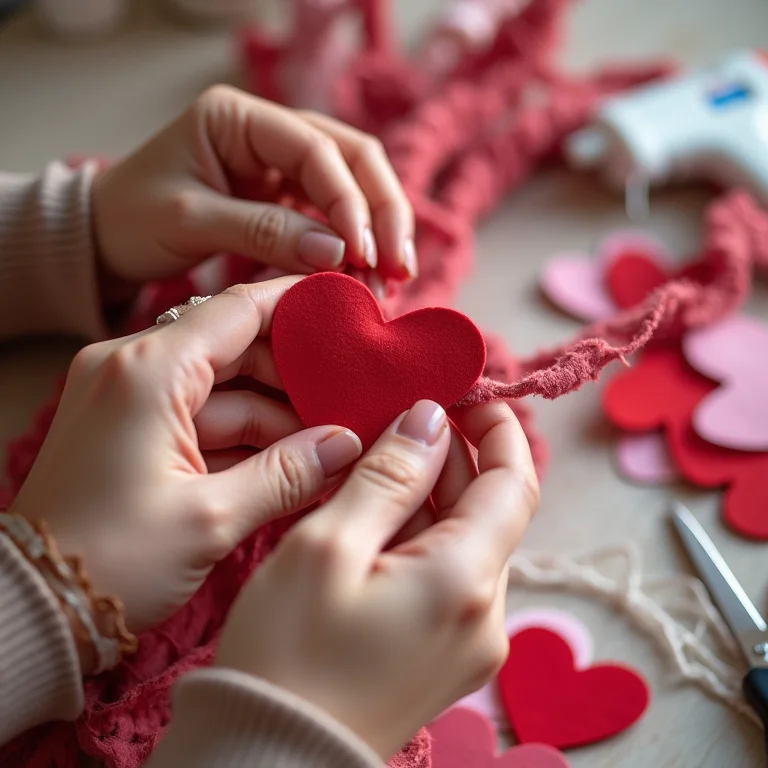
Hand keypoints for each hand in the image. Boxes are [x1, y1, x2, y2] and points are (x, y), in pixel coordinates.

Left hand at [9, 278, 362, 671]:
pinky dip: (242, 436)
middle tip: (348, 401)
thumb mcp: (212, 518)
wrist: (34, 607)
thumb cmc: (108, 563)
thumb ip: (289, 473)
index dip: (297, 305)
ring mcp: (127, 397)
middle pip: (235, 346)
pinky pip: (199, 415)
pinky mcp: (128, 427)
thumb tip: (346, 445)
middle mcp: (131, 368)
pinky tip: (289, 463)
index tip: (344, 312)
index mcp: (147, 372)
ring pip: (222, 386)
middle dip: (293, 376)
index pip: (238, 309)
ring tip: (327, 444)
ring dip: (273, 414)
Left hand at [92, 86, 415, 299]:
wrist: (103, 237)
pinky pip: (333, 216)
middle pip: (352, 158)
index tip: (364, 253)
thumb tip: (336, 254)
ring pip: (353, 186)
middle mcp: (268, 133)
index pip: (316, 148)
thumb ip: (262, 231)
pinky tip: (367, 276)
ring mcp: (280, 165)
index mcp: (237, 118)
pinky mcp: (284, 198)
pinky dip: (353, 246)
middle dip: (382, 212)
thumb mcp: (190, 221)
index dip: (349, 200)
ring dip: (377, 231)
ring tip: (392, 280)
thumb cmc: (130, 219)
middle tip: (398, 266)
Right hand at [215, 399, 538, 758]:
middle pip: (488, 510)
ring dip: (430, 498)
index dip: (497, 428)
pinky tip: (375, 526)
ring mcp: (471, 641)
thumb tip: (431, 419)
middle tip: (395, 423)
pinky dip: (421, 538)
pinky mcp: (447, 656)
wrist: (273, 761)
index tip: (464, 392)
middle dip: (451, 459)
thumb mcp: (329, 546)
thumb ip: (389, 475)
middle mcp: (486, 614)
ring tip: (374, 472)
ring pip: (466, 541)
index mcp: (466, 580)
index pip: (514, 481)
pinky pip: (449, 576)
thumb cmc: (287, 654)